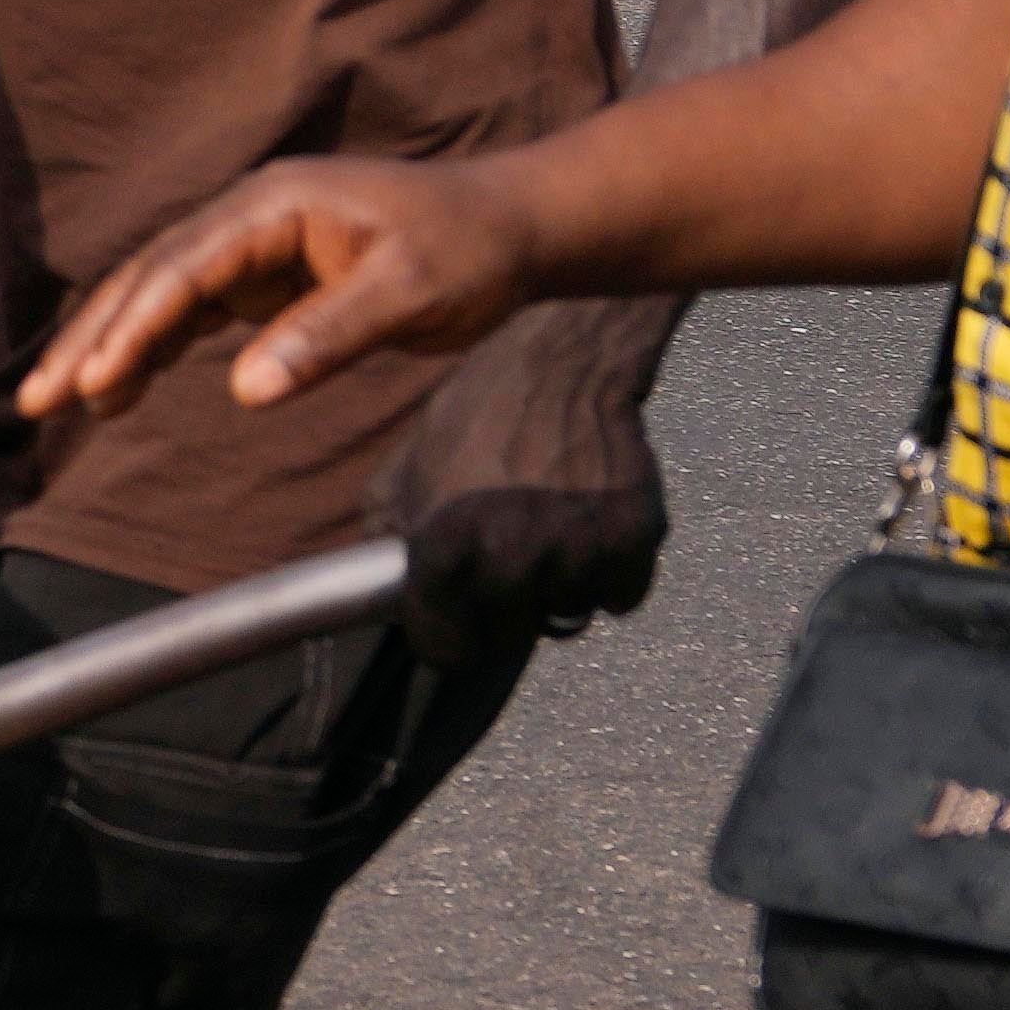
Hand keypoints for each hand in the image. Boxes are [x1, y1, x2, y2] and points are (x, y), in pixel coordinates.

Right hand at [14, 153, 542, 425]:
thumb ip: (328, 337)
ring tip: (59, 403)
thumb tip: (248, 391)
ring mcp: (254, 247)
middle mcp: (251, 216)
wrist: (511, 229)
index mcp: (275, 203)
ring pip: (161, 294)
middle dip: (93, 337)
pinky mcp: (266, 278)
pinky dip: (152, 349)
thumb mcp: (409, 294)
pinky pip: (192, 311)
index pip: (185, 266)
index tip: (96, 381)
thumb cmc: (468, 251)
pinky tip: (122, 391)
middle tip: (40, 398)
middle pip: (151, 275)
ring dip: (111, 345)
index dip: (135, 325)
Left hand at [377, 312, 672, 651]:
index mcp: (446, 549)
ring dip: (559, 589)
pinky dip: (610, 574)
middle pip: (509, 639)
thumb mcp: (409, 465)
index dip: (449, 636)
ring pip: (568, 617)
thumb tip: (374, 586)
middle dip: (504, 610)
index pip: (446, 651)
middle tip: (509, 562)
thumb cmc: (480, 409)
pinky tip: (590, 529)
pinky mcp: (634, 538)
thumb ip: (386, 533)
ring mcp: (579, 551)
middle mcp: (512, 559)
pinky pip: (620, 595)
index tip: (458, 620)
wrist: (563, 358)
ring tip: (551, 535)